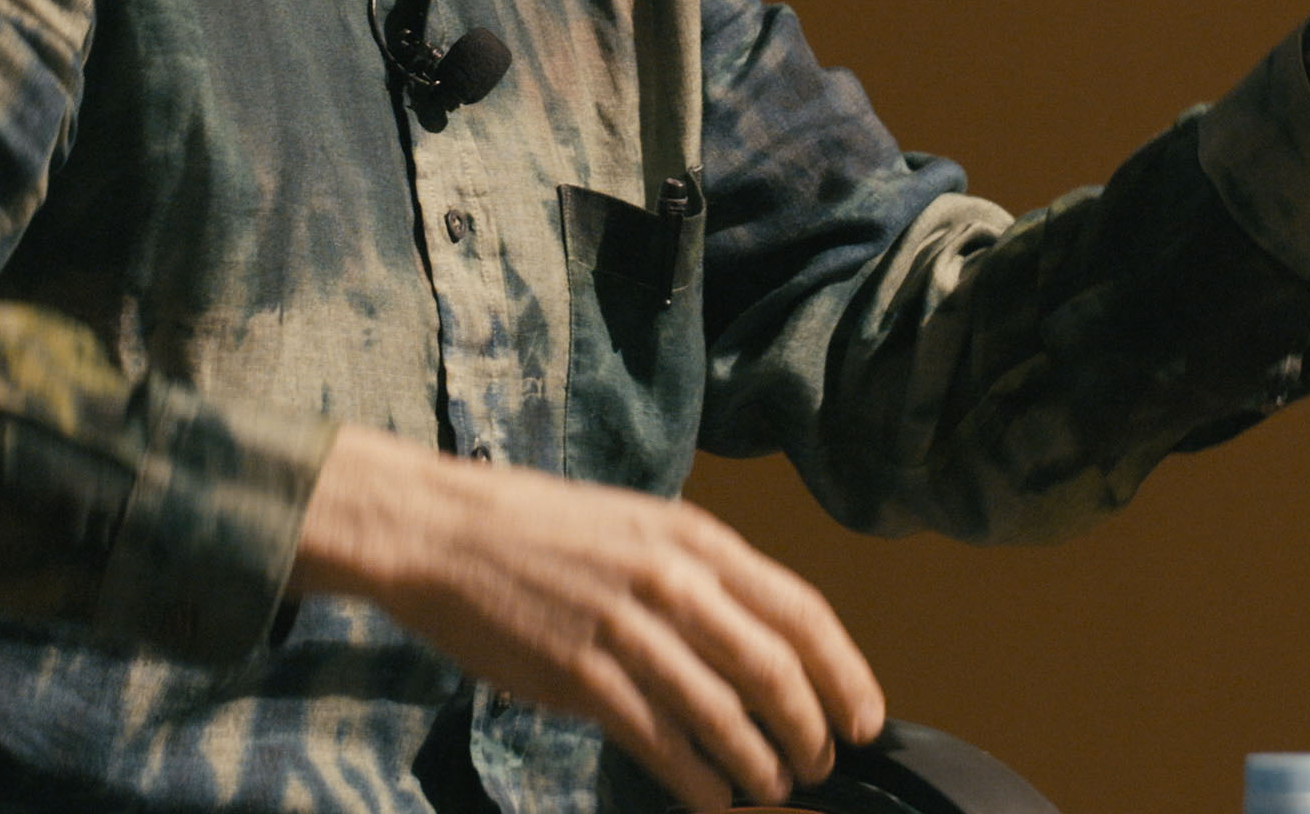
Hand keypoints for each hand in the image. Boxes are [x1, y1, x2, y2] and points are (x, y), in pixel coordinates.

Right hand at [291, 425, 885, 808]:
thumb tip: (762, 635)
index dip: (845, 672)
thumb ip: (700, 572)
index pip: (799, 610)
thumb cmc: (539, 531)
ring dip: (761, 765)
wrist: (443, 533)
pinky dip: (699, 781)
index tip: (867, 717)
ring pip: (725, 715)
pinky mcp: (583, 676)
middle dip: (812, 729)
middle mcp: (672, 579)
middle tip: (821, 760)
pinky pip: (663, 743)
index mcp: (694, 537)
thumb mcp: (637, 523)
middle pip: (775, 670)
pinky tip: (714, 798)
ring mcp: (628, 628)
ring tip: (773, 787)